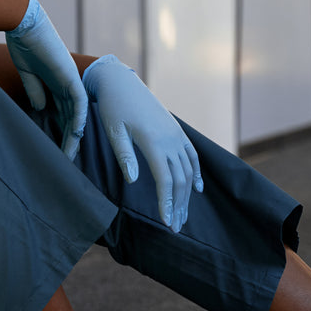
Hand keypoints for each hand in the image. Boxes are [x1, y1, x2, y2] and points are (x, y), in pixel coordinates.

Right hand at [5, 0, 87, 158]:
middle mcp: (66, 82)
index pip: (61, 111)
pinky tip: (76, 133)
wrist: (23, 23)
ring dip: (73, 134)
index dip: (59, 130)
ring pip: (76, 113)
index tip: (55, 148)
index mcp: (55, 81)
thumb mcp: (27, 72)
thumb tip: (41, 108)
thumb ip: (35, 89)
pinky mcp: (70, 75)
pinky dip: (78, 117)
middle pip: (70, 116)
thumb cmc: (23, 43)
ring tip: (69, 155)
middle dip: (68, 138)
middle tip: (65, 160)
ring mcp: (70, 79)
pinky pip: (78, 101)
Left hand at [83, 55, 202, 232]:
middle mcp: (170, 139)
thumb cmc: (113, 107)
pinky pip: (192, 155)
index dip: (167, 202)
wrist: (121, 83)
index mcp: (153, 141)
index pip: (166, 179)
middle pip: (180, 179)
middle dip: (179, 205)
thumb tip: (135, 182)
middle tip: (175, 227)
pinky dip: (196, 173)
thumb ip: (125, 156)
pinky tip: (197, 189)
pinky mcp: (176, 131)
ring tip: (182, 215)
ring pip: (188, 170)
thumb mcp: (114, 131)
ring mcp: (176, 135)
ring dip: (187, 194)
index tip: (166, 222)